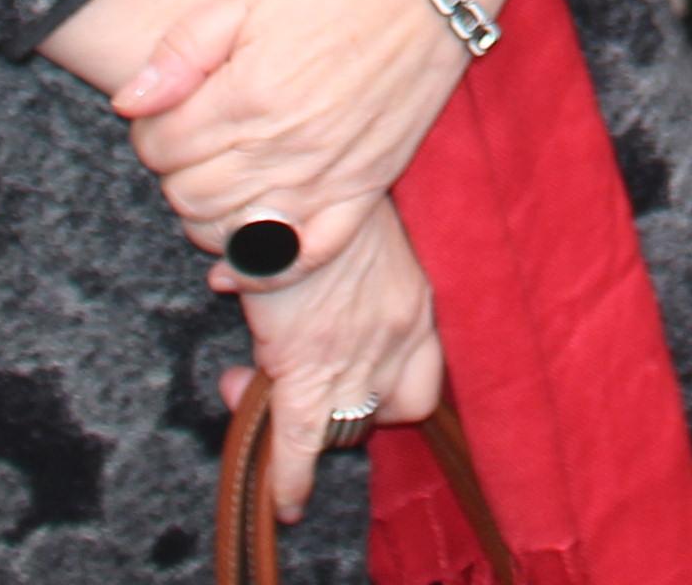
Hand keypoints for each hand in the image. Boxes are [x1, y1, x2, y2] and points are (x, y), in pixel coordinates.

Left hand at [120, 0, 476, 281]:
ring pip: (233, 233)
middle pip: (189, 196)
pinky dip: (266, 268)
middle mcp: (285, 145)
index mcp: (248, 93)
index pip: (160, 147)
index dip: (149, 130)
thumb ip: (182, 49)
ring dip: (208, 215)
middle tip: (192, 138)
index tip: (166, 111)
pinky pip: (307, 255)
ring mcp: (327, 174)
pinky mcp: (365, 187)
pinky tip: (238, 260)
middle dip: (174, 172)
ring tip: (216, 177)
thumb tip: (129, 103)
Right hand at [225, 211, 447, 523]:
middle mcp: (399, 333)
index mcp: (415, 297)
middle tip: (312, 391)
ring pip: (347, 426)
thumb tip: (272, 277)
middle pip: (396, 407)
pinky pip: (303, 445)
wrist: (285, 192)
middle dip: (355, 409)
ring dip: (313, 428)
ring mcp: (357, 359)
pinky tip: (287, 500)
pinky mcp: (308, 375)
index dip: (398, 389)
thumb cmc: (312, 196)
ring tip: (263, 399)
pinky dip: (292, 478)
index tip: (368, 387)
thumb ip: (336, 265)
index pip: (429, 372)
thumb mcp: (347, 229)